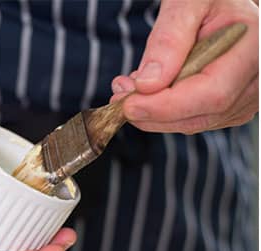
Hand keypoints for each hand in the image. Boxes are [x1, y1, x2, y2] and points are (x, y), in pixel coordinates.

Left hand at [110, 0, 257, 133]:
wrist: (222, 2)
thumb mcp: (187, 3)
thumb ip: (169, 40)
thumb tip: (147, 84)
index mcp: (254, 49)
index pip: (212, 94)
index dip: (166, 106)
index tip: (128, 105)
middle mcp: (256, 80)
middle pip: (200, 116)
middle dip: (151, 112)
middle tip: (118, 94)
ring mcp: (245, 98)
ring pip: (192, 123)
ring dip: (152, 114)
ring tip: (127, 87)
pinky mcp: (229, 108)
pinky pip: (191, 119)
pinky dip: (162, 112)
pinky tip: (147, 91)